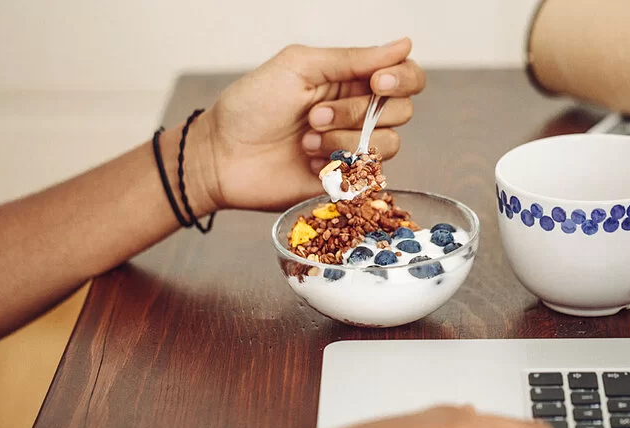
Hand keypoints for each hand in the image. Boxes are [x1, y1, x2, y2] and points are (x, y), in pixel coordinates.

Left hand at [191, 38, 424, 212]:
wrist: (222, 156)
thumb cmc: (252, 105)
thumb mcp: (300, 66)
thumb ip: (353, 58)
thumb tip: (405, 44)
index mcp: (352, 80)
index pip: (407, 77)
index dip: (401, 79)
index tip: (376, 82)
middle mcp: (360, 114)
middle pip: (401, 112)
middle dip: (357, 113)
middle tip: (314, 115)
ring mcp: (354, 148)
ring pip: (388, 145)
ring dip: (344, 142)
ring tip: (306, 140)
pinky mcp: (346, 181)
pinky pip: (368, 175)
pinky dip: (338, 167)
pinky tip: (308, 163)